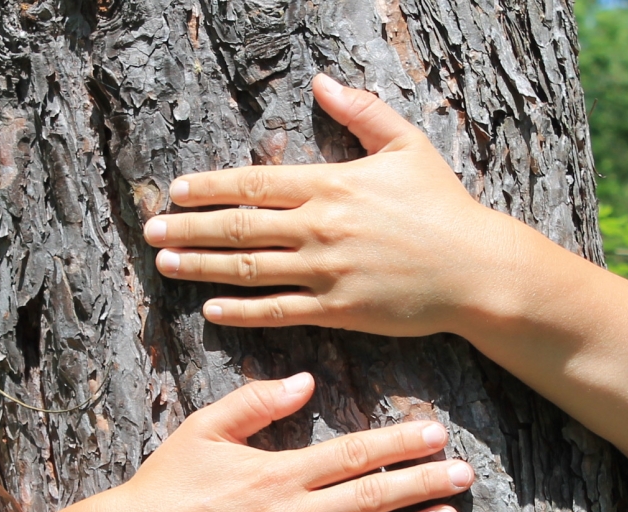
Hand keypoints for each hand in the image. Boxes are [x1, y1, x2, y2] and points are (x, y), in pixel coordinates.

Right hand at [87, 373, 473, 511]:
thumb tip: (305, 381)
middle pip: (371, 499)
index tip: (435, 435)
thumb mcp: (203, 430)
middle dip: (423, 485)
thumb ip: (255, 402)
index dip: (398, 444)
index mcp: (278, 473)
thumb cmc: (164, 486)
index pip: (352, 454)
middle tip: (466, 476)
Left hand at [144, 74, 519, 337]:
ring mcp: (327, 272)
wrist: (477, 270)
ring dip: (201, 268)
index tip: (175, 191)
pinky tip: (211, 310)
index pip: (254, 184)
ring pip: (249, 270)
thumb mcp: (407, 146)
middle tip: (151, 231)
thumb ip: (361, 112)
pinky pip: (278, 312)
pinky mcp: (339, 310)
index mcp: (332, 184)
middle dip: (189, 228)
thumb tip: (322, 83)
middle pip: (239, 227)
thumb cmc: (443, 206)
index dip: (208, 187)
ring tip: (166, 265)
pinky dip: (241, 312)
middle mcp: (321, 228)